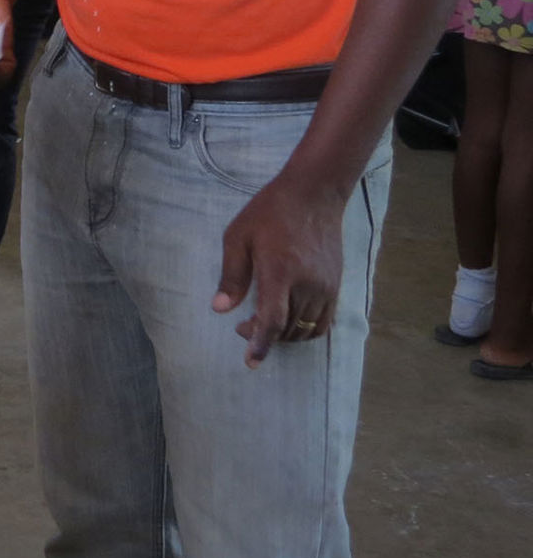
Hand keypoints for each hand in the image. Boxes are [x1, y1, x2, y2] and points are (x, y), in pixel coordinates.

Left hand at [212, 172, 346, 366]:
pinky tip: (289, 320)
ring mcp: (326, 287)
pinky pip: (324, 323)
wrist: (314, 195)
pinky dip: (305, 330)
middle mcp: (308, 284)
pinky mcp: (336, 286)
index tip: (251, 363)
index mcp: (280, 272)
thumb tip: (220, 309)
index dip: (261, 345)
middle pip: (287, 329)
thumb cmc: (269, 212)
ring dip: (284, 335)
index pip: (273, 320)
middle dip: (264, 337)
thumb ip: (231, 276)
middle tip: (243, 326)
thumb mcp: (238, 237)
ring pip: (306, 330)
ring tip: (263, 321)